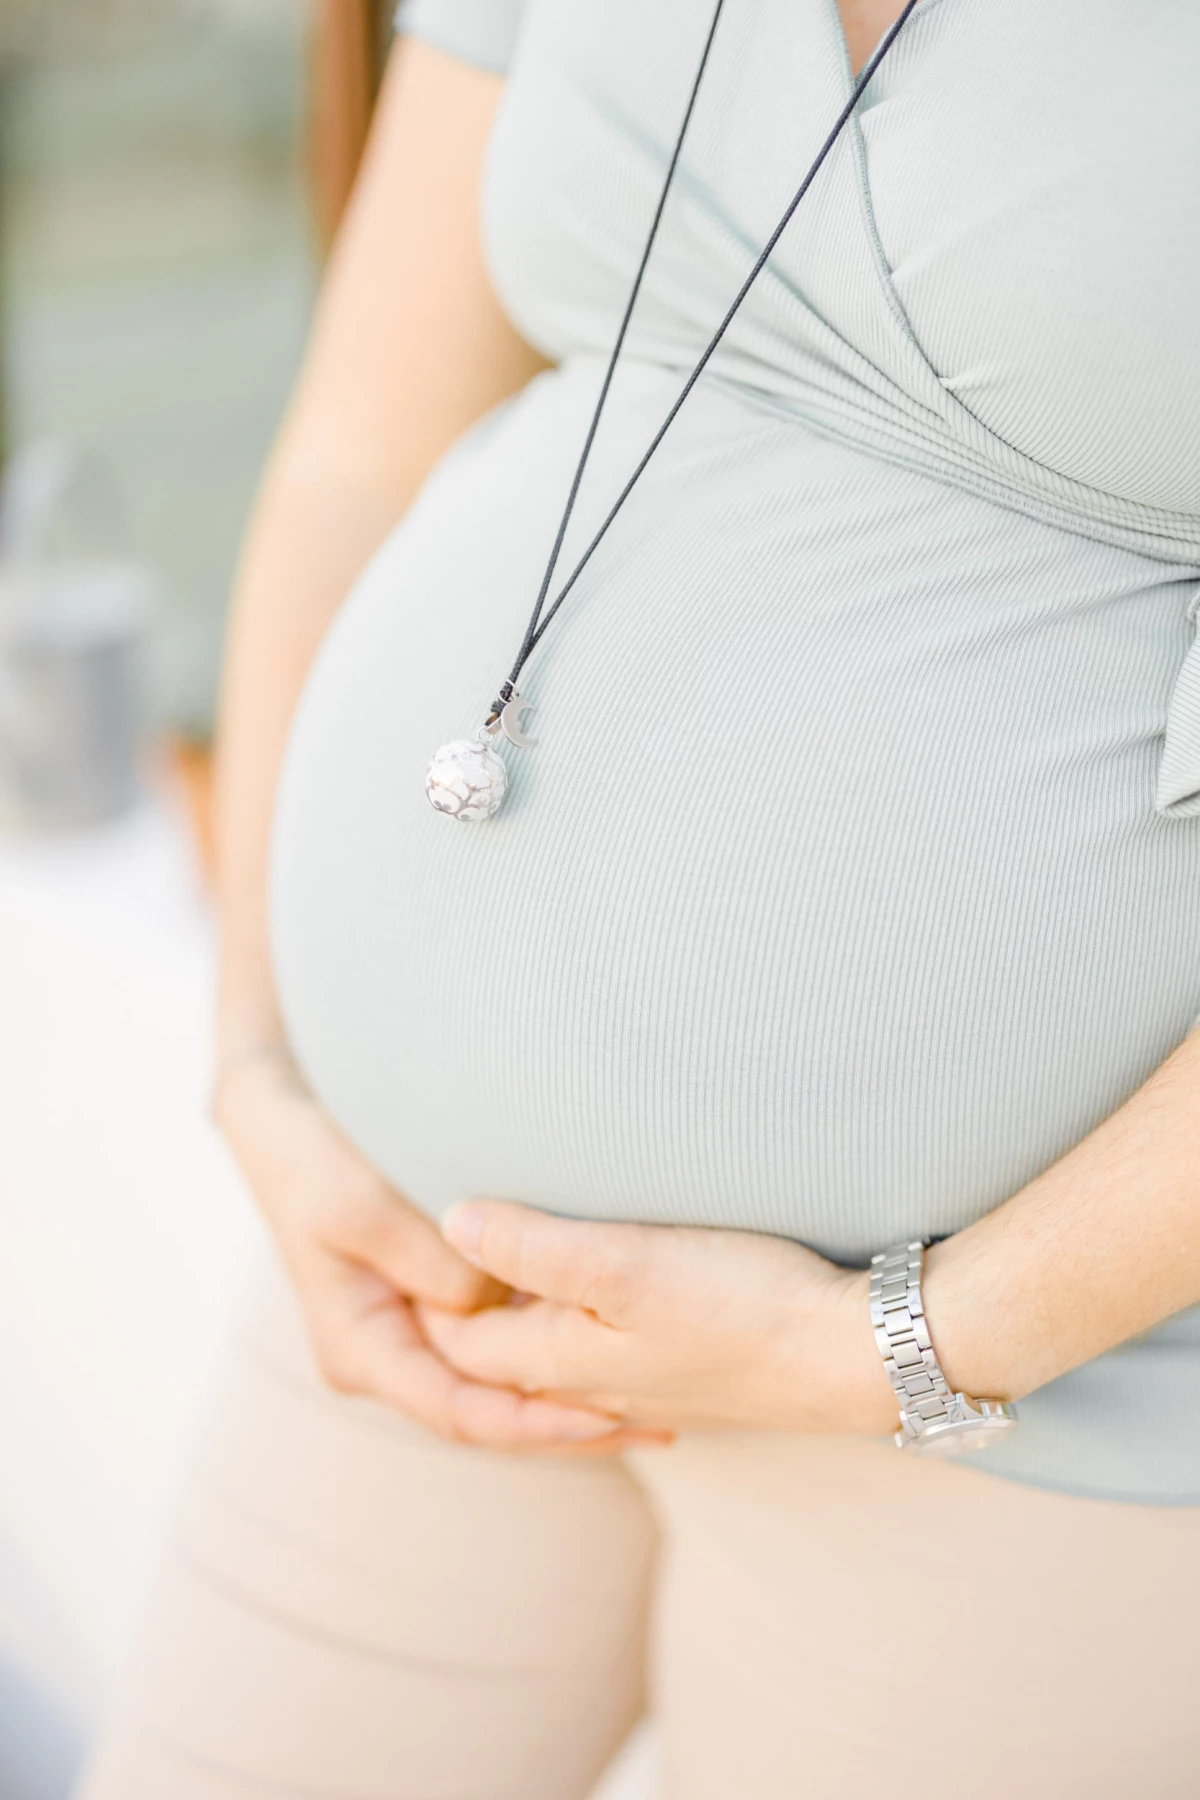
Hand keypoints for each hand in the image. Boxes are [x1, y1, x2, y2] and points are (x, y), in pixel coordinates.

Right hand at [214, 1048, 651, 1451]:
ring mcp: (416, 1332)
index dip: (536, 1424)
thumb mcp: (364, 1207)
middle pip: (491, 1412)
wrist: (285, 1124)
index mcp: (362, 1353)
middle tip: (658, 1427)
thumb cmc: (316, 1163)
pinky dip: (554, 1345)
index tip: (606, 1416)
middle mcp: (391, 1358)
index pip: (461, 1414)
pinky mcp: (439, 1300)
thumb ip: (429, 1259)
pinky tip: (617, 1344)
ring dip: (569, 1391)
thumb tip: (492, 1302)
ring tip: (657, 1404)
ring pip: (502, 1381)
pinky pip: (504, 1338)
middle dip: (568, 1424)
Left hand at [418, 1201, 899, 1435]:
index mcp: (562, 1365)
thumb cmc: (741, 1303)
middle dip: (472, 1313)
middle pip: (507, 1358)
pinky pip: (615, 1359)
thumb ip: (532, 1245)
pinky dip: (591, 1329)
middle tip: (447, 1247)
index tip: (410, 1234)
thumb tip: (451, 1221)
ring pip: (563, 1359)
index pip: (460, 1344)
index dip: (429, 1295)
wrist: (857, 1355)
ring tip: (518, 1263)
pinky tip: (610, 1300)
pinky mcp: (696, 1378)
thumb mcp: (622, 1261)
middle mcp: (596, 1392)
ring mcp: (650, 1391)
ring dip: (533, 1320)